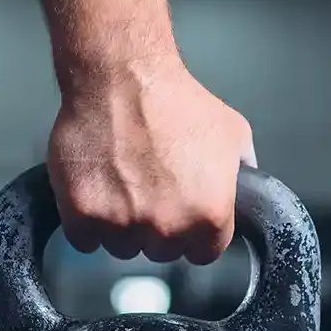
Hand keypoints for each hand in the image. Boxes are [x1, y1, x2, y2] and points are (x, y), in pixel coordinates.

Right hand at [47, 56, 256, 265]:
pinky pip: (84, 240)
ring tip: (121, 183)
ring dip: (120, 226)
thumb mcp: (232, 133)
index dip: (192, 234)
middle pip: (161, 252)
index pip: (203, 253)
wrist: (122, 77)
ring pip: (121, 248)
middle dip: (156, 227)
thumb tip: (247, 193)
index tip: (181, 215)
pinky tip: (95, 191)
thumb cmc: (175, 100)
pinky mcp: (82, 214)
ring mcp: (122, 224)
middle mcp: (167, 227)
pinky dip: (85, 222)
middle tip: (148, 189)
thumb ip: (243, 173)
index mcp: (210, 215)